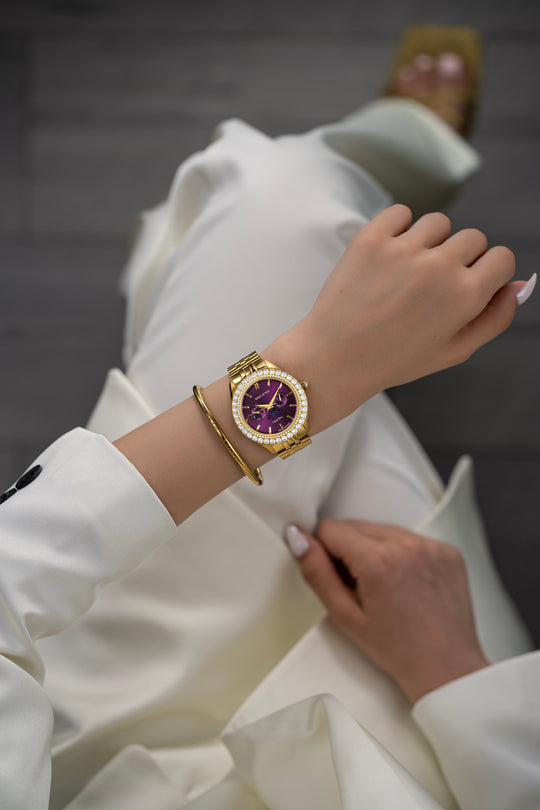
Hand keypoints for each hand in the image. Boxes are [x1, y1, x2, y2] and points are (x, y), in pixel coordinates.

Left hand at [266, 204, 523, 432]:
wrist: (333, 359)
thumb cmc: (395, 359)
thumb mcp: (454, 351)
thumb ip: (495, 318)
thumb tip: (520, 285)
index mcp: (465, 296)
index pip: (502, 258)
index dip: (487, 272)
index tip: (466, 284)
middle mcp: (439, 268)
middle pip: (472, 238)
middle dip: (459, 259)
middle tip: (429, 287)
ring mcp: (404, 250)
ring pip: (438, 223)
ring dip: (429, 242)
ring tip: (405, 273)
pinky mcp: (372, 238)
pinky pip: (401, 212)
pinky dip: (397, 228)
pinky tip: (387, 257)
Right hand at [286, 519, 489, 702]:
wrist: (447, 668)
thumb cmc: (397, 649)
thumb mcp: (345, 616)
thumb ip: (317, 573)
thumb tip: (298, 538)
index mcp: (378, 561)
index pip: (331, 528)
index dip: (326, 551)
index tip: (338, 577)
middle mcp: (407, 545)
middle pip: (357, 525)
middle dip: (351, 550)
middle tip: (362, 587)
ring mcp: (432, 546)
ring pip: (383, 529)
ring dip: (376, 549)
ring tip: (386, 587)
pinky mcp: (448, 550)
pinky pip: (411, 538)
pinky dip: (403, 554)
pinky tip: (408, 584)